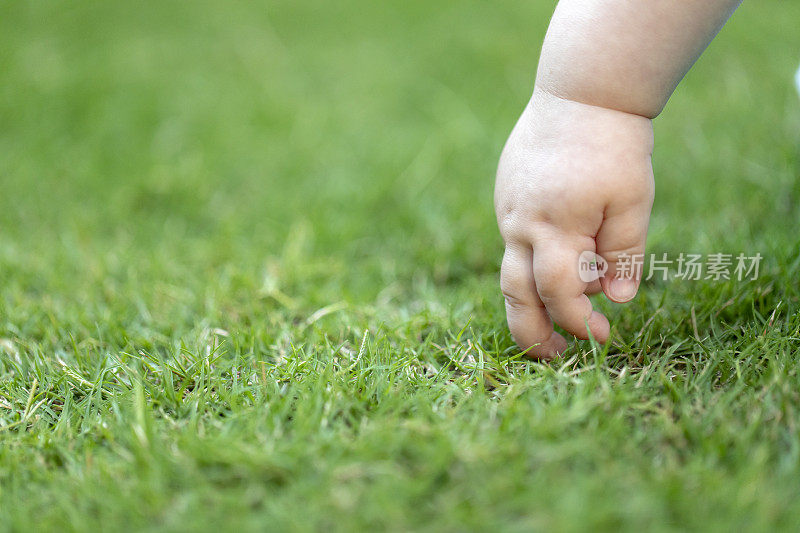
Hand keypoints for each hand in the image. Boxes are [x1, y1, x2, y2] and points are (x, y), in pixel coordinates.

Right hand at [495, 89, 654, 357]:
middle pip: (515, 295)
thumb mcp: (633, 201)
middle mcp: (521, 225)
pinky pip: (515, 242)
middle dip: (532, 333)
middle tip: (555, 355)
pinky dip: (533, 264)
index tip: (604, 337)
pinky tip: (559, 260)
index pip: (559, 294)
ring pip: (511, 272)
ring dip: (530, 302)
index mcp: (554, 227)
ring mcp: (508, 211)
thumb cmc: (613, 146)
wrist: (581, 92)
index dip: (579, 323)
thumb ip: (624, 255)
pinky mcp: (507, 198)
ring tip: (555, 320)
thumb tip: (616, 302)